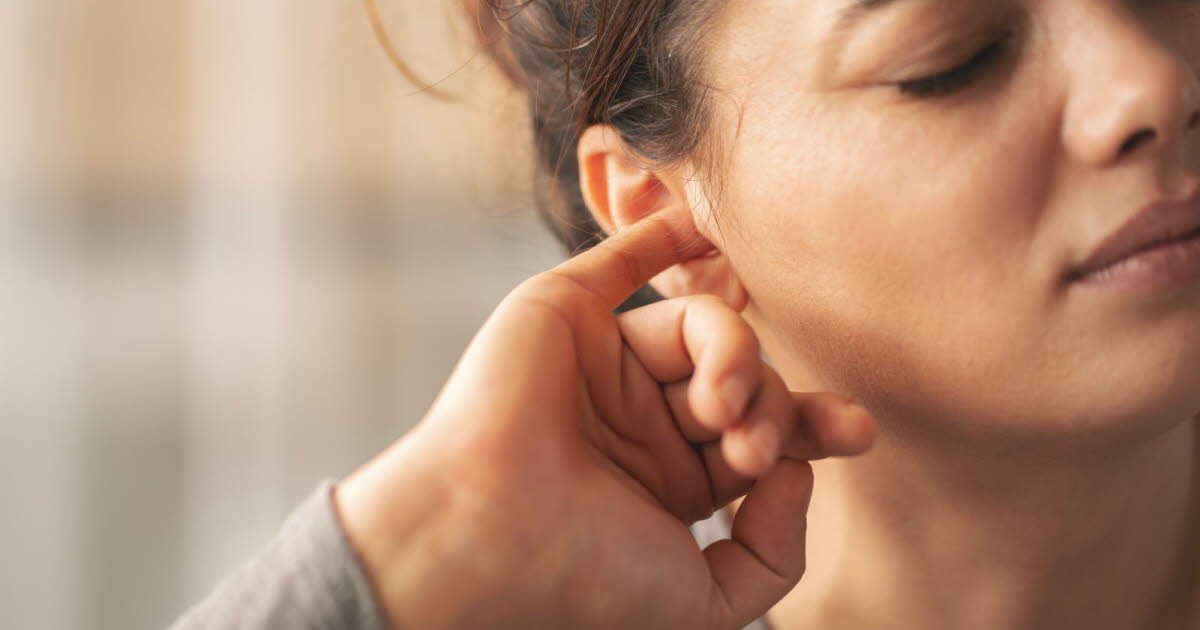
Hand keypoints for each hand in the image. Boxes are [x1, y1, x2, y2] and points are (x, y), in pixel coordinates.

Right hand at [334, 206, 876, 629]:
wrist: (490, 541)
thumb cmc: (585, 582)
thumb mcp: (708, 603)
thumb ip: (773, 551)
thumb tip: (796, 472)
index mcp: (667, 481)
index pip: (760, 436)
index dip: (813, 429)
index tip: (859, 433)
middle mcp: (639, 418)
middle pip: (744, 380)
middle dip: (773, 405)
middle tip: (753, 444)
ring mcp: (603, 363)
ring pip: (704, 327)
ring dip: (736, 356)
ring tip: (722, 406)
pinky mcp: (566, 313)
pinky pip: (624, 259)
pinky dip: (667, 233)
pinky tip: (708, 226)